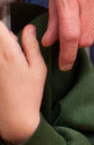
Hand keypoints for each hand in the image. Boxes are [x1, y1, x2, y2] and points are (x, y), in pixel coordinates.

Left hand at [0, 23, 44, 144]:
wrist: (14, 120)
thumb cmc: (30, 95)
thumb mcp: (38, 68)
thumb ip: (31, 45)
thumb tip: (28, 28)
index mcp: (10, 54)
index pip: (0, 27)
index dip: (3, 24)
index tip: (8, 27)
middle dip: (2, 36)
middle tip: (13, 45)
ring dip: (2, 48)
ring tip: (10, 60)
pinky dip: (1, 59)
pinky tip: (7, 69)